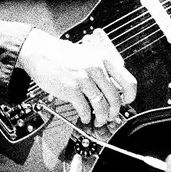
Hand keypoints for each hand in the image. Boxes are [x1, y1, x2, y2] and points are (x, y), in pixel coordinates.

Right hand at [17, 27, 136, 126]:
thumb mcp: (88, 56)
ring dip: (101, 118)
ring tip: (97, 120)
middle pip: (116, 98)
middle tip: (110, 116)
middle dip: (114, 112)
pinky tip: (84, 117)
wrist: (40, 51)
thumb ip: (101, 69)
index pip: (128, 82)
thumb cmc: (62, 55)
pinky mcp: (71, 89)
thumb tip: (113, 89)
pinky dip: (86, 117)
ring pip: (102, 106)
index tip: (125, 102)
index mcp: (103, 60)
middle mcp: (96, 68)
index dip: (130, 97)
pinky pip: (85, 109)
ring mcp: (84, 79)